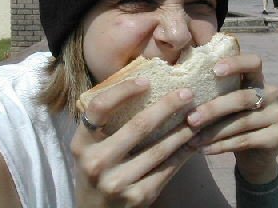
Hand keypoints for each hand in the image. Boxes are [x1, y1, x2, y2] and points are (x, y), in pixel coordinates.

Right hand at [71, 79, 197, 206]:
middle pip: (139, 125)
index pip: (100, 107)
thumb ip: (106, 122)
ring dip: (182, 130)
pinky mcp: (138, 197)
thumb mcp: (90, 146)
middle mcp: (96, 162)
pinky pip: (167, 169)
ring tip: (196, 115)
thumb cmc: (97, 168)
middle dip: (168, 106)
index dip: (124, 90)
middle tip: (187, 93)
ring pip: (159, 148)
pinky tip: (192, 141)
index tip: (146, 81)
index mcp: (82, 143)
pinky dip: (183, 153)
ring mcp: (117, 182)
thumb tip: (143, 86)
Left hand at [186, 53, 277, 184]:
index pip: (254, 62)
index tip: (214, 70)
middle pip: (241, 98)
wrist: (253, 155)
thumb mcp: (225, 103)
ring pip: (241, 122)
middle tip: (190, 119)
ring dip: (213, 132)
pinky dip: (221, 146)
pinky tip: (204, 149)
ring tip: (192, 139)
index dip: (236, 63)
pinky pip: (245, 140)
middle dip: (212, 109)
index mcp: (258, 79)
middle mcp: (272, 93)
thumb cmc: (231, 120)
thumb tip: (181, 87)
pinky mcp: (277, 137)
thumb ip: (214, 90)